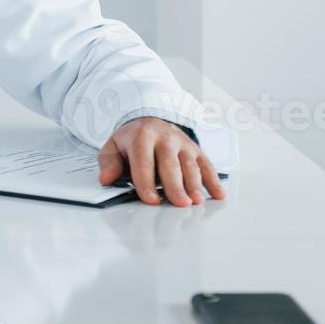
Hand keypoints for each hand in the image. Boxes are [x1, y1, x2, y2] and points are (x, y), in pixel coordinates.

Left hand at [96, 117, 225, 205]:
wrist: (150, 120)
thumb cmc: (132, 139)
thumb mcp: (114, 146)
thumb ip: (109, 163)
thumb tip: (106, 179)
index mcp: (142, 137)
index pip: (143, 161)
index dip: (146, 182)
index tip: (151, 200)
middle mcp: (165, 139)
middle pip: (170, 164)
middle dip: (175, 185)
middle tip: (179, 203)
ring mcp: (183, 144)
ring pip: (190, 165)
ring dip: (195, 184)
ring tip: (196, 201)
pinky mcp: (196, 150)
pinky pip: (207, 165)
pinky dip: (213, 180)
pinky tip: (218, 195)